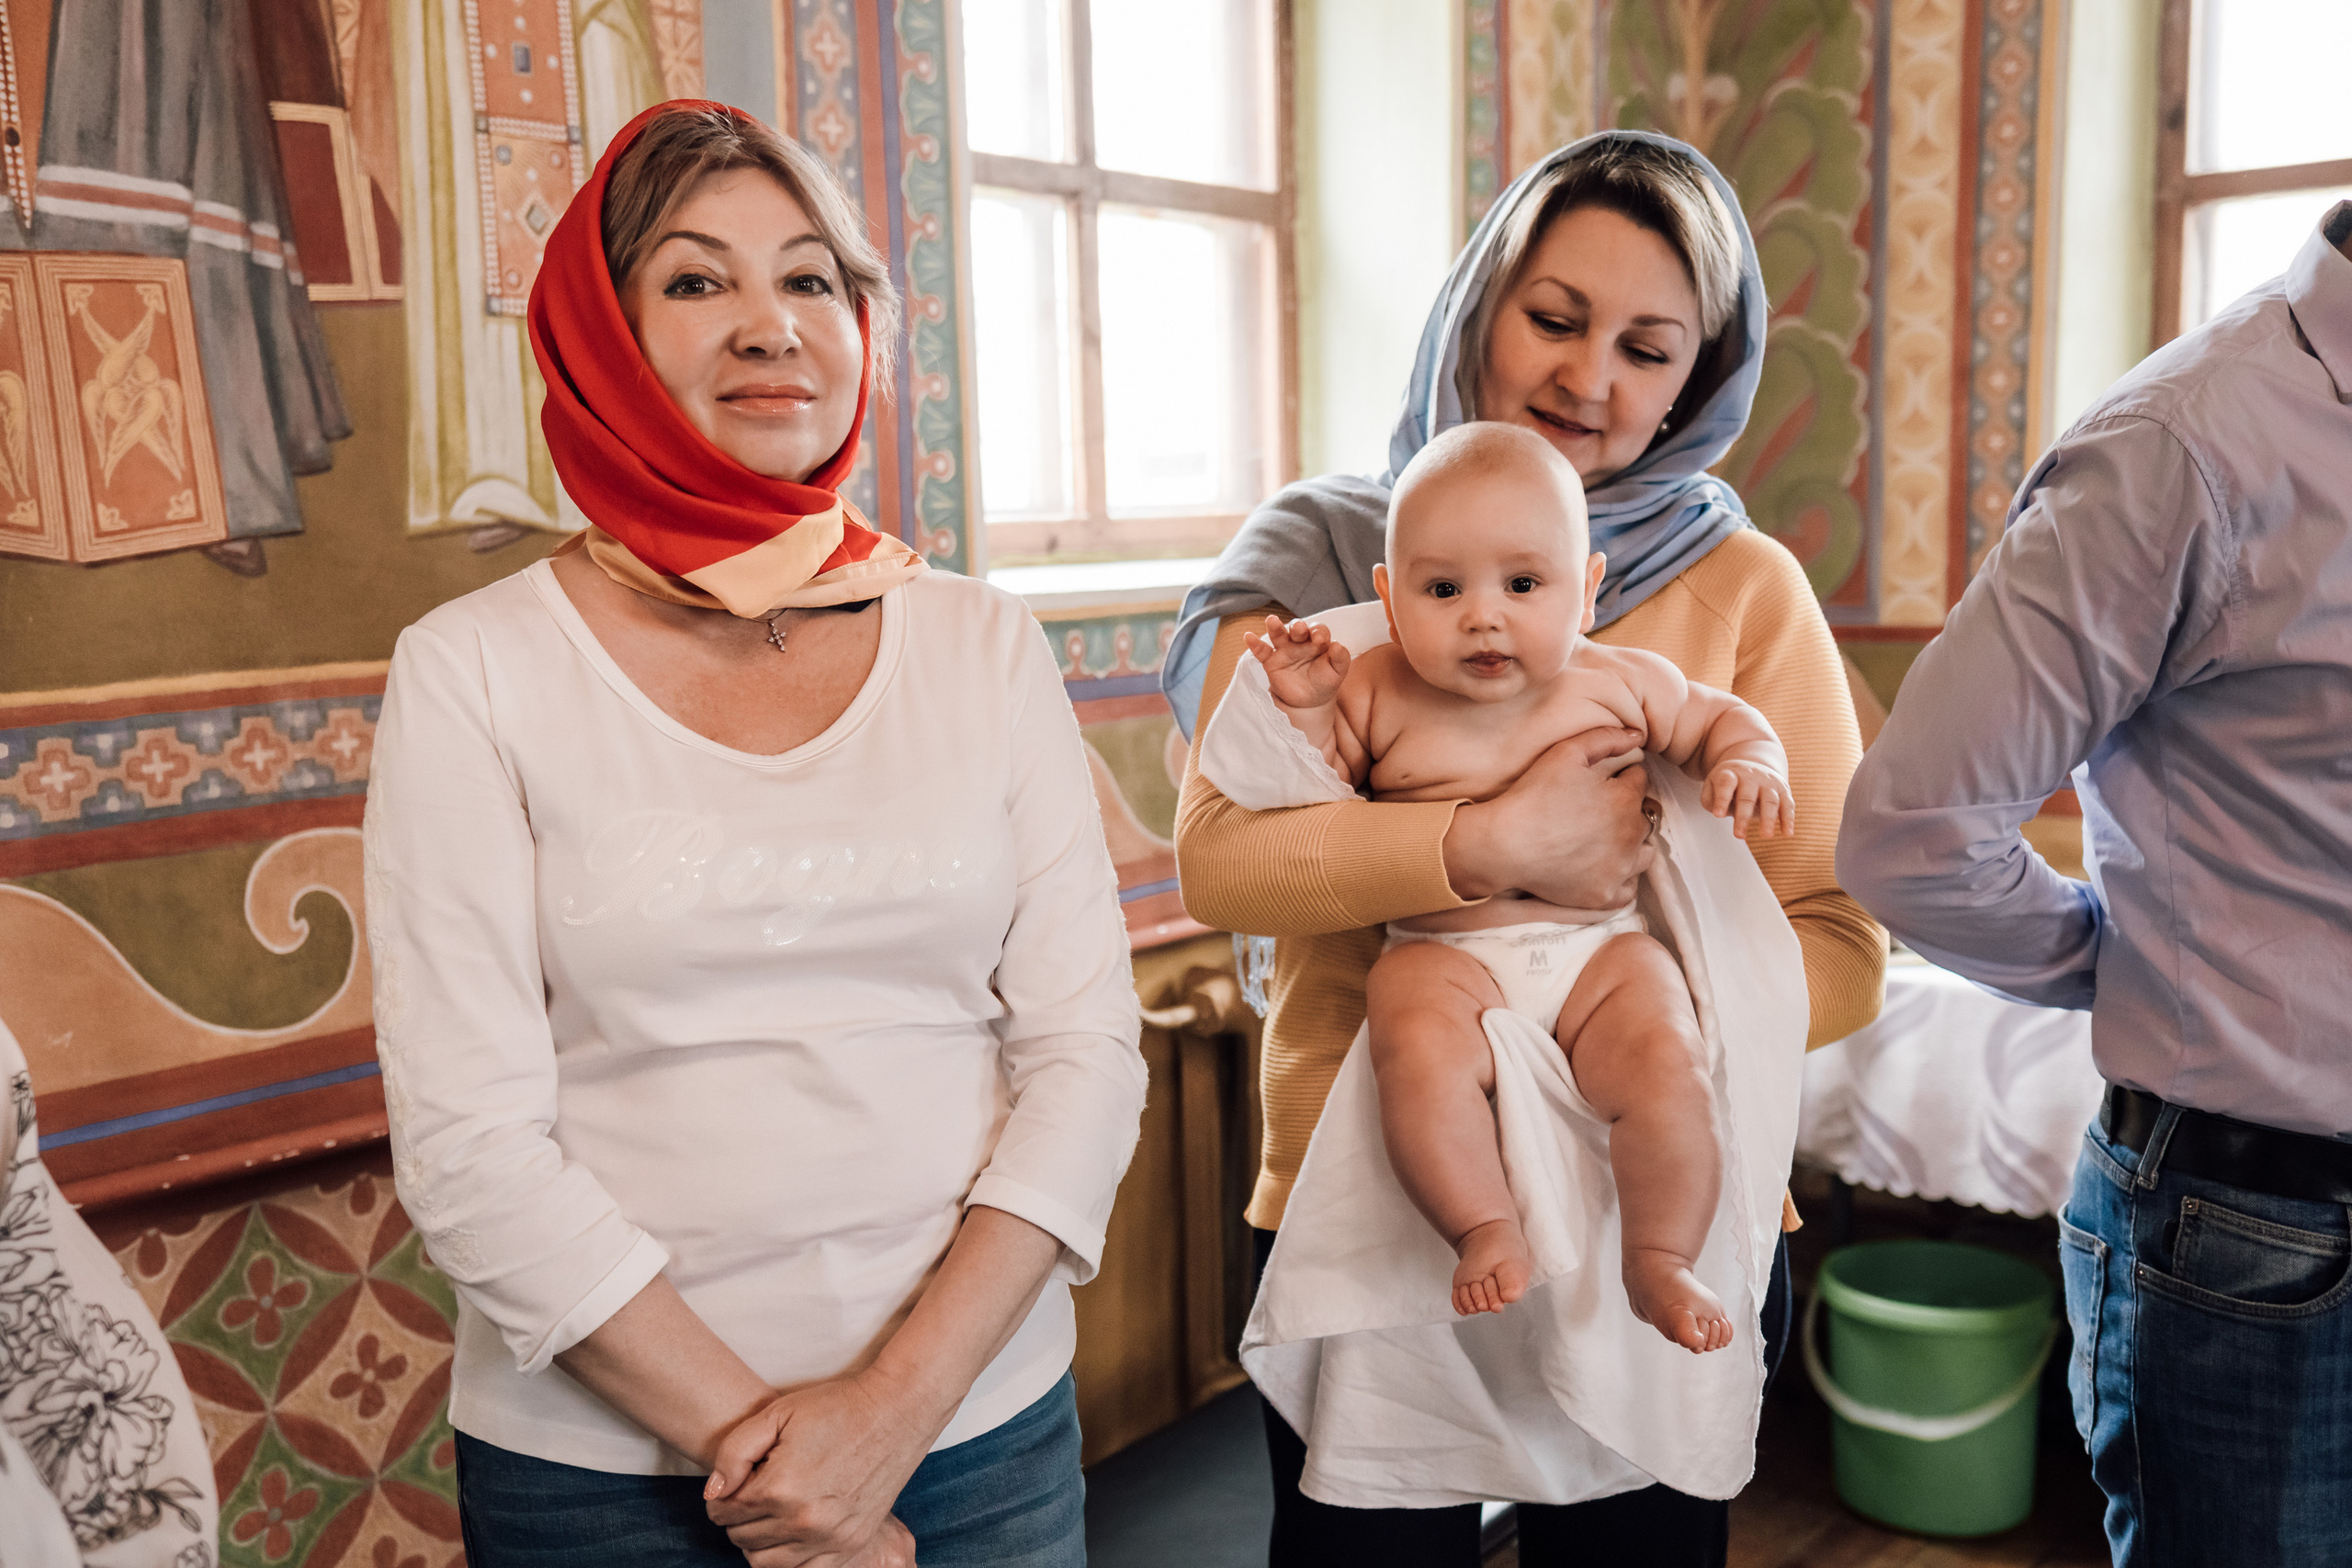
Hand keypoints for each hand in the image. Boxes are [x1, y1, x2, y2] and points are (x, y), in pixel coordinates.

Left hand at [704, 1369, 934, 1565]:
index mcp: (781, 1488)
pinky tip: (793, 1528)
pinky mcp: (850, 1545)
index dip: (722, 1494)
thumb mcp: (776, 1413)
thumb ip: (733, 1452)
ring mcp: (830, 1539)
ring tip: (772, 1511)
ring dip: (758, 1539)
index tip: (737, 1480)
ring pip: (764, 1562)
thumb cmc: (835, 1407)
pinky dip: (788, 1555)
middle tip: (755, 1491)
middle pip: (741, 1538)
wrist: (895, 1412)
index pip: (724, 1511)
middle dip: (738, 1516)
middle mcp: (804, 1521)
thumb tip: (714, 1493)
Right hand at [1245, 615, 1350, 707]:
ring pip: (1279, 634)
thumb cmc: (1324, 682)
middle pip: (1297, 628)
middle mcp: (1300, 642)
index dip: (1319, 632)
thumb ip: (1340, 659)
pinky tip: (1249, 637)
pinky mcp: (1271, 661)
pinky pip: (1262, 651)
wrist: (1308, 702)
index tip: (1320, 640)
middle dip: (1298, 627)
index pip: (1318, 630)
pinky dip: (1255, 644)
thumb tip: (1337, 645)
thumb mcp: (1337, 673)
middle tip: (1299, 629)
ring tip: (1271, 620)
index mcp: (1318, 642)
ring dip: (1275, 627)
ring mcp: (1285, 650)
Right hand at [1444, 730, 1653, 907]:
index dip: (1619, 777)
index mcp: (1625, 800)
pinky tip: (1601, 866)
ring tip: (1604, 839)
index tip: (1599, 784)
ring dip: (1632, 843)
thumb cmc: (1532, 796)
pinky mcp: (1606, 895)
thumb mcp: (1566, 752)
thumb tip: (1638, 736)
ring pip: (1645, 852)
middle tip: (1596, 811)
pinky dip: (1621, 877)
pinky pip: (1630, 887)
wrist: (1504, 846)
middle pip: (1645, 816)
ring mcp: (1620, 869)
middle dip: (1627, 809)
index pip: (1640, 780)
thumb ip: (1606, 738)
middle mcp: (1631, 836)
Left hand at [1703, 760, 1795, 839]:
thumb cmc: (1729, 784)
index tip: (1718, 815)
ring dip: (1768, 819)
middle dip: (1743, 817)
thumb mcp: (1713, 786)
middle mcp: (1751, 776)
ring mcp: (1769, 782)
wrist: (1753, 766)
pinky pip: (1788, 805)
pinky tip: (1787, 833)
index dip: (1722, 799)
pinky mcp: (1783, 790)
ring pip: (1770, 801)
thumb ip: (1710, 800)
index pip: (1726, 784)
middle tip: (1738, 835)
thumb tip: (1719, 813)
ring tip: (1766, 836)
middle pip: (1747, 796)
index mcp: (1731, 774)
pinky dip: (1788, 819)